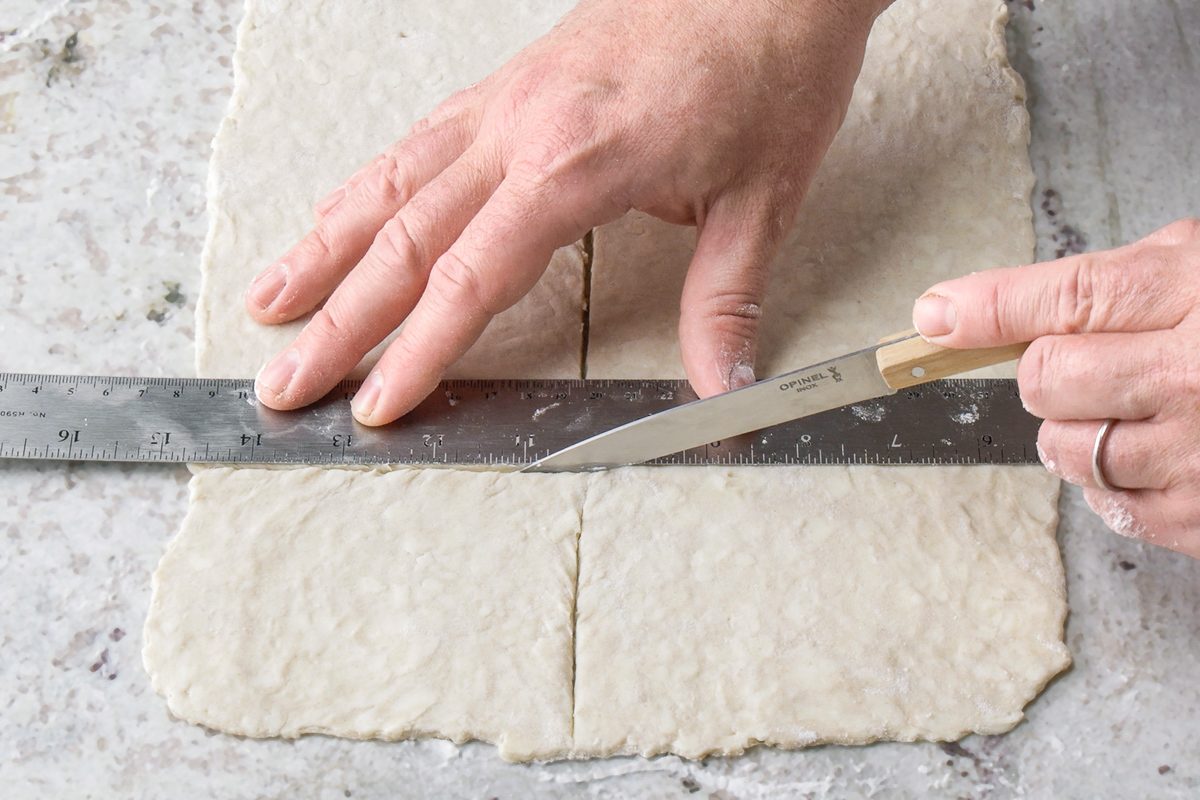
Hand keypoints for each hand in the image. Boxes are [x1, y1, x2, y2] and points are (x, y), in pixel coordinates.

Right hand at [246, 0, 888, 423]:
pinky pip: (416, 140)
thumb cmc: (767, 64)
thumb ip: (726, 298)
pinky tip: (337, 213)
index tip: (373, 403)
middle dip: (338, 320)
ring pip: (388, 181)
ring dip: (322, 248)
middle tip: (285, 380)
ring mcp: (507, 101)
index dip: (415, 351)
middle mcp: (522, 130)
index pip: (468, 279)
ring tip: (272, 301)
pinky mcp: (511, 83)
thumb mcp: (762, 197)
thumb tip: (720, 383)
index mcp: (576, 165)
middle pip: (402, 239)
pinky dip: (364, 184)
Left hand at [912, 219, 1199, 558]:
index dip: (985, 307)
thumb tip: (993, 309)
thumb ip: (1119, 284)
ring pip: (1064, 449)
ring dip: (1074, 431)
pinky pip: (1110, 506)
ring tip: (1135, 409)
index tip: (933, 317)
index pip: (1065, 298)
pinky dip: (1113, 482)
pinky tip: (1163, 453)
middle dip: (1048, 370)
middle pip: (1045, 380)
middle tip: (1090, 363)